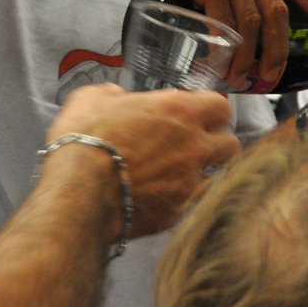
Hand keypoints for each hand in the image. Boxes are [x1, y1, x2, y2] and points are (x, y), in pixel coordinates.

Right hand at [45, 83, 238, 236]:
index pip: (221, 107)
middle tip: (197, 147)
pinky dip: (184, 201)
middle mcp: (193, 145)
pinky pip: (193, 204)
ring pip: (218, 177)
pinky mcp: (176, 212)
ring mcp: (188, 181)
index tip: (199, 117)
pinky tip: (166, 198)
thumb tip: (117, 98)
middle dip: (218, 145)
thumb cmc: (83, 140)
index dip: (212, 112)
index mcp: (180, 111)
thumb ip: (113, 94)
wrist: (77, 193)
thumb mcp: (91, 99)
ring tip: (183, 176)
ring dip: (204, 174)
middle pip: (230, 144)